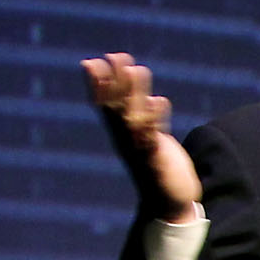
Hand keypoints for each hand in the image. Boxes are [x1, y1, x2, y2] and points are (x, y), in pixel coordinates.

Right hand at [80, 51, 204, 222]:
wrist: (169, 204)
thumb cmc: (158, 168)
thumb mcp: (150, 141)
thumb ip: (146, 118)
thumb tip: (146, 98)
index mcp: (122, 135)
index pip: (105, 106)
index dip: (98, 85)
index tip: (91, 62)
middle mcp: (127, 142)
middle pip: (118, 107)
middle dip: (116, 82)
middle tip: (115, 56)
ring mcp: (141, 152)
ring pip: (134, 117)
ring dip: (135, 92)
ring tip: (136, 67)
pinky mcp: (158, 163)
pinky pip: (153, 139)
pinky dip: (154, 120)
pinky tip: (158, 100)